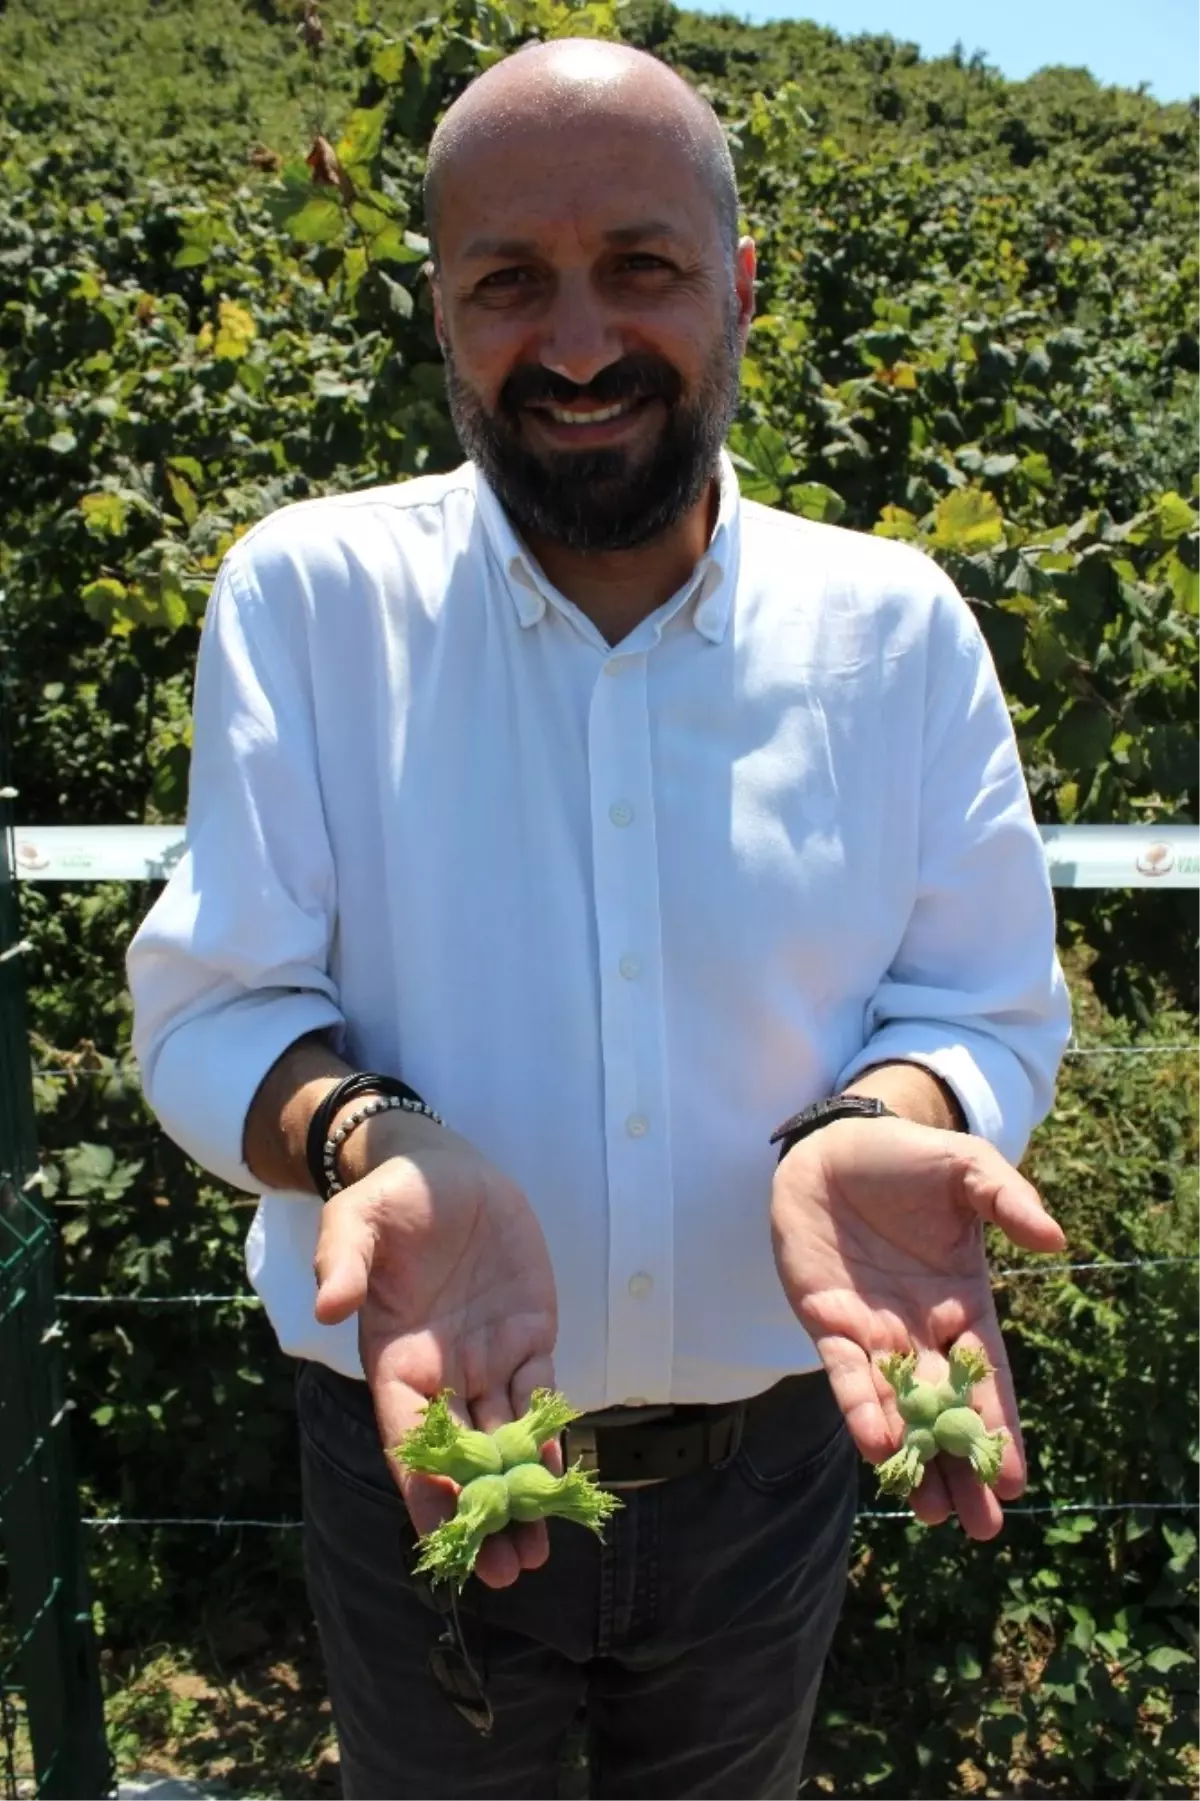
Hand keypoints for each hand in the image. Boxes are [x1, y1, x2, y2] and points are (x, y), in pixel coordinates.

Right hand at [312, 1115, 558, 1587]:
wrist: (442, 1169)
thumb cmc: (390, 1200)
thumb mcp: (355, 1220)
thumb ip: (342, 1260)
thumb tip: (329, 1305)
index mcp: (394, 1359)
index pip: (407, 1436)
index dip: (423, 1487)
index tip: (443, 1535)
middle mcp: (441, 1373)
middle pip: (461, 1456)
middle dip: (480, 1514)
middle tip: (504, 1571)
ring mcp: (487, 1358)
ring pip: (505, 1438)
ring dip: (520, 1493)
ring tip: (537, 1552)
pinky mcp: (529, 1335)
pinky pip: (541, 1393)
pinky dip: (552, 1435)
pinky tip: (564, 1478)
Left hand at [769, 1116, 1065, 1538]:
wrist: (833, 1146)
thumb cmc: (906, 1159)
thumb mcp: (966, 1171)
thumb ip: (1007, 1200)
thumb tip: (1054, 1239)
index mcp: (964, 1303)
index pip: (989, 1376)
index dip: (1001, 1425)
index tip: (1016, 1479)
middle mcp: (921, 1329)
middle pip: (947, 1409)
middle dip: (963, 1466)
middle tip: (980, 1526)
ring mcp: (873, 1332)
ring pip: (898, 1408)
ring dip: (913, 1457)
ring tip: (929, 1512)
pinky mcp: (826, 1324)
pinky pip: (845, 1375)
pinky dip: (861, 1409)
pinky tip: (877, 1446)